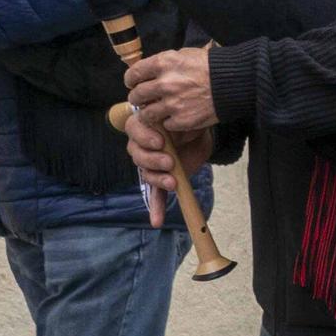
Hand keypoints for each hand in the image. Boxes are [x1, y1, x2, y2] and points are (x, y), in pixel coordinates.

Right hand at [121, 108, 210, 227]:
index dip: (144, 137)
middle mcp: (142, 145)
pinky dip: (156, 208)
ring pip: (146, 174)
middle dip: (153, 160)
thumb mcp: (181, 115)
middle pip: (137, 155)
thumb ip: (171, 119)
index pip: (133, 130)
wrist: (201, 131)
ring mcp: (150, 164)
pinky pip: (155, 194)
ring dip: (158, 180)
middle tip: (170, 162)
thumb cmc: (188, 119)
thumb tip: (168, 121)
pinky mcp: (161, 178)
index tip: (160, 142)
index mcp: (144, 125)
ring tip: (173, 182)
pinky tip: (157, 221)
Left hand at [124, 47, 217, 133]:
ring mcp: (172, 103)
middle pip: (137, 95)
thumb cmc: (212, 66)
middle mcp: (165, 83)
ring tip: (158, 111)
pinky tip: (177, 117)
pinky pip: (165, 124)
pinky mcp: (182, 120)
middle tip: (145, 100)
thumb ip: (165, 63)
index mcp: (163, 63)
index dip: (131, 80)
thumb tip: (149, 71)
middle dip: (138, 98)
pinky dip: (169, 122)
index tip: (133, 84)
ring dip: (150, 113)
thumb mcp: (186, 54)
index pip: (134, 73)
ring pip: (147, 114)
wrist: (234, 83)